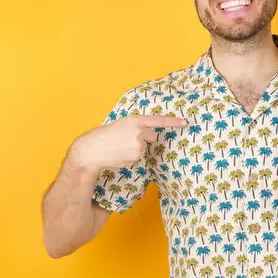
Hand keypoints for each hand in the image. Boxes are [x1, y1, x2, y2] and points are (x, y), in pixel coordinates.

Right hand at [69, 115, 185, 171]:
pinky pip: (139, 157)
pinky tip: (120, 154)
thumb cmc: (105, 136)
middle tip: (126, 140)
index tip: (185, 122)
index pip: (158, 120)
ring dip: (136, 149)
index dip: (172, 121)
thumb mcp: (121, 125)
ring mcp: (138, 143)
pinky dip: (131, 157)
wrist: (92, 149)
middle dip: (144, 139)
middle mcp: (139, 130)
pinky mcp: (136, 155)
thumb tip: (147, 134)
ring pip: (144, 147)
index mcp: (135, 120)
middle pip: (152, 136)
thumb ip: (136, 126)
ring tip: (120, 148)